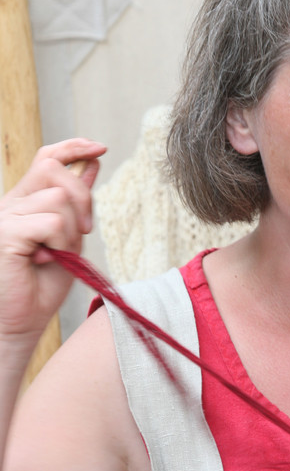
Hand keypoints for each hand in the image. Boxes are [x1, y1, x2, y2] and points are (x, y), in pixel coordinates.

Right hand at [0, 139, 105, 356]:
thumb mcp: (68, 239)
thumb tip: (91, 164)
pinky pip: (52, 221)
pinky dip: (61, 241)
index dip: (73, 147)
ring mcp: (5, 216)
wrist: (20, 323)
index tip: (100, 148)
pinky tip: (46, 258)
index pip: (46, 158)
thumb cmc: (41, 287)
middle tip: (84, 231)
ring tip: (57, 252)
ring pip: (58, 196)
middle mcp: (10, 204)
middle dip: (82, 196)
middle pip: (54, 168)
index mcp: (23, 202)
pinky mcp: (5, 233)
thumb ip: (76, 205)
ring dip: (71, 228)